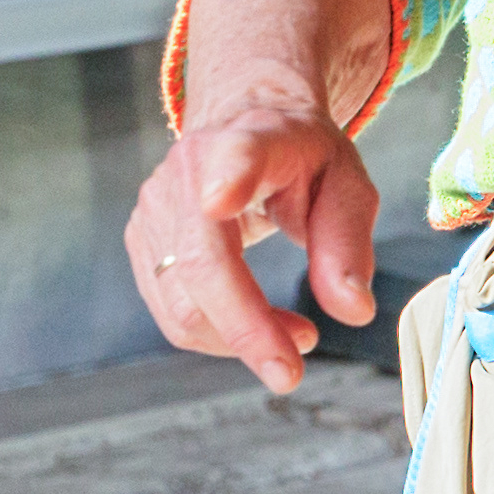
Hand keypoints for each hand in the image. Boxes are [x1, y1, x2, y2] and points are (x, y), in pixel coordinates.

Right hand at [126, 100, 381, 396]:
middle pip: (201, 266)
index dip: (229, 180)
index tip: (223, 200)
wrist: (246, 124)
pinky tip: (262, 325)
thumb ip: (348, 245)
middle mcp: (187, 173)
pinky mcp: (141, 241)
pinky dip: (219, 332)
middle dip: (245, 329)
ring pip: (180, 302)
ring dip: (238, 338)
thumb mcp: (348, 185)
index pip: (236, 158)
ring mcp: (153, 210)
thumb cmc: (303, 157)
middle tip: (292, 370)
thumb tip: (352, 310)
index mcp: (249, 142)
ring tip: (298, 338)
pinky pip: (172, 308)